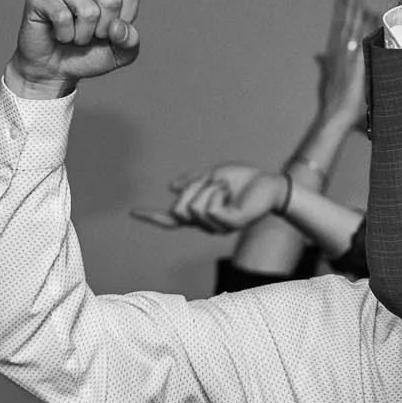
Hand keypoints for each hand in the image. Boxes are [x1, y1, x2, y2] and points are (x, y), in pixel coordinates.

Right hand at [7, 0, 143, 97]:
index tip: (110, 27)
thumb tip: (118, 27)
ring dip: (82, 35)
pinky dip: (64, 35)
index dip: (124, 18)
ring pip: (88, 11)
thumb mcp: (122, 52)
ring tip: (72, 34)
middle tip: (89, 33)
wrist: (56, 68)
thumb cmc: (90, 53)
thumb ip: (130, 40)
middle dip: (103, 28)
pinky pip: (62, 17)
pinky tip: (56, 33)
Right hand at [132, 163, 285, 233]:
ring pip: (193, 207)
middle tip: (214, 182)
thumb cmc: (244, 180)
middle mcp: (206, 224)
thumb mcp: (212, 175)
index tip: (132, 212)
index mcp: (200, 214)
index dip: (151, 216)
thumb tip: (170, 187)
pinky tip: (230, 192)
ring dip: (208, 189)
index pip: (171, 219)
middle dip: (192, 189)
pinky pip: (209, 208)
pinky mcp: (229, 225)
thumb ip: (192, 182)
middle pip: (178, 208)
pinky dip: (217, 192)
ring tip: (227, 188)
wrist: (269, 184)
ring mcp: (218, 227)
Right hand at [314, 0, 372, 131]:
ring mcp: (348, 58)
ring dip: (354, 12)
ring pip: (352, 29)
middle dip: (347, 6)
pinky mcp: (358, 65)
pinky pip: (363, 42)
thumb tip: (318, 55)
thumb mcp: (327, 78)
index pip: (337, 28)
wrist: (335, 115)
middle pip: (344, 24)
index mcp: (333, 55)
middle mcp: (339, 53)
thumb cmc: (333, 100)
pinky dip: (365, 28)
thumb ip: (323, 64)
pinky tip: (370, 17)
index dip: (339, 12)